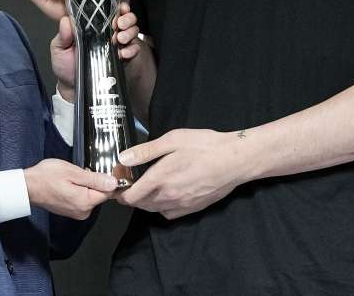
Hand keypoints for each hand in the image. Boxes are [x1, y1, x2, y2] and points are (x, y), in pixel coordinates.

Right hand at [23, 158, 118, 219]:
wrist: (27, 186)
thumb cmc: (46, 177)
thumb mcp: (73, 172)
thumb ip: (95, 179)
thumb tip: (113, 183)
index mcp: (85, 202)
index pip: (109, 192)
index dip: (107, 179)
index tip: (100, 170)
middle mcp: (83, 211)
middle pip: (100, 194)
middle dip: (95, 181)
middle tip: (80, 172)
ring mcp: (76, 213)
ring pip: (91, 195)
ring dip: (86, 185)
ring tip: (72, 177)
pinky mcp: (71, 211)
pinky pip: (82, 199)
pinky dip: (79, 190)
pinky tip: (69, 183)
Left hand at [52, 4, 140, 101]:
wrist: (75, 88)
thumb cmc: (67, 66)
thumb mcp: (59, 50)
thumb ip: (63, 36)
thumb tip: (65, 21)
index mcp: (93, 26)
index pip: (108, 11)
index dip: (115, 7)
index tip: (116, 10)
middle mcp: (107, 32)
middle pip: (125, 17)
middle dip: (126, 18)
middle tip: (119, 25)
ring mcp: (117, 44)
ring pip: (132, 30)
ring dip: (129, 32)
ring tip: (120, 39)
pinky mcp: (124, 57)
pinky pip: (134, 49)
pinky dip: (132, 49)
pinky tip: (124, 53)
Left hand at [117, 129, 250, 219]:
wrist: (234, 160)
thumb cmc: (204, 146)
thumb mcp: (172, 140)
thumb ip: (146, 151)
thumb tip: (123, 159)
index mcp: (160, 178)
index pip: (131, 196)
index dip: (120, 192)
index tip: (118, 184)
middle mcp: (168, 196)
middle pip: (140, 205)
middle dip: (131, 197)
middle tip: (130, 184)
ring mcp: (181, 204)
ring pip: (154, 210)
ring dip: (145, 203)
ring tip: (145, 189)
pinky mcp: (192, 208)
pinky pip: (169, 214)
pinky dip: (161, 208)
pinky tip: (165, 196)